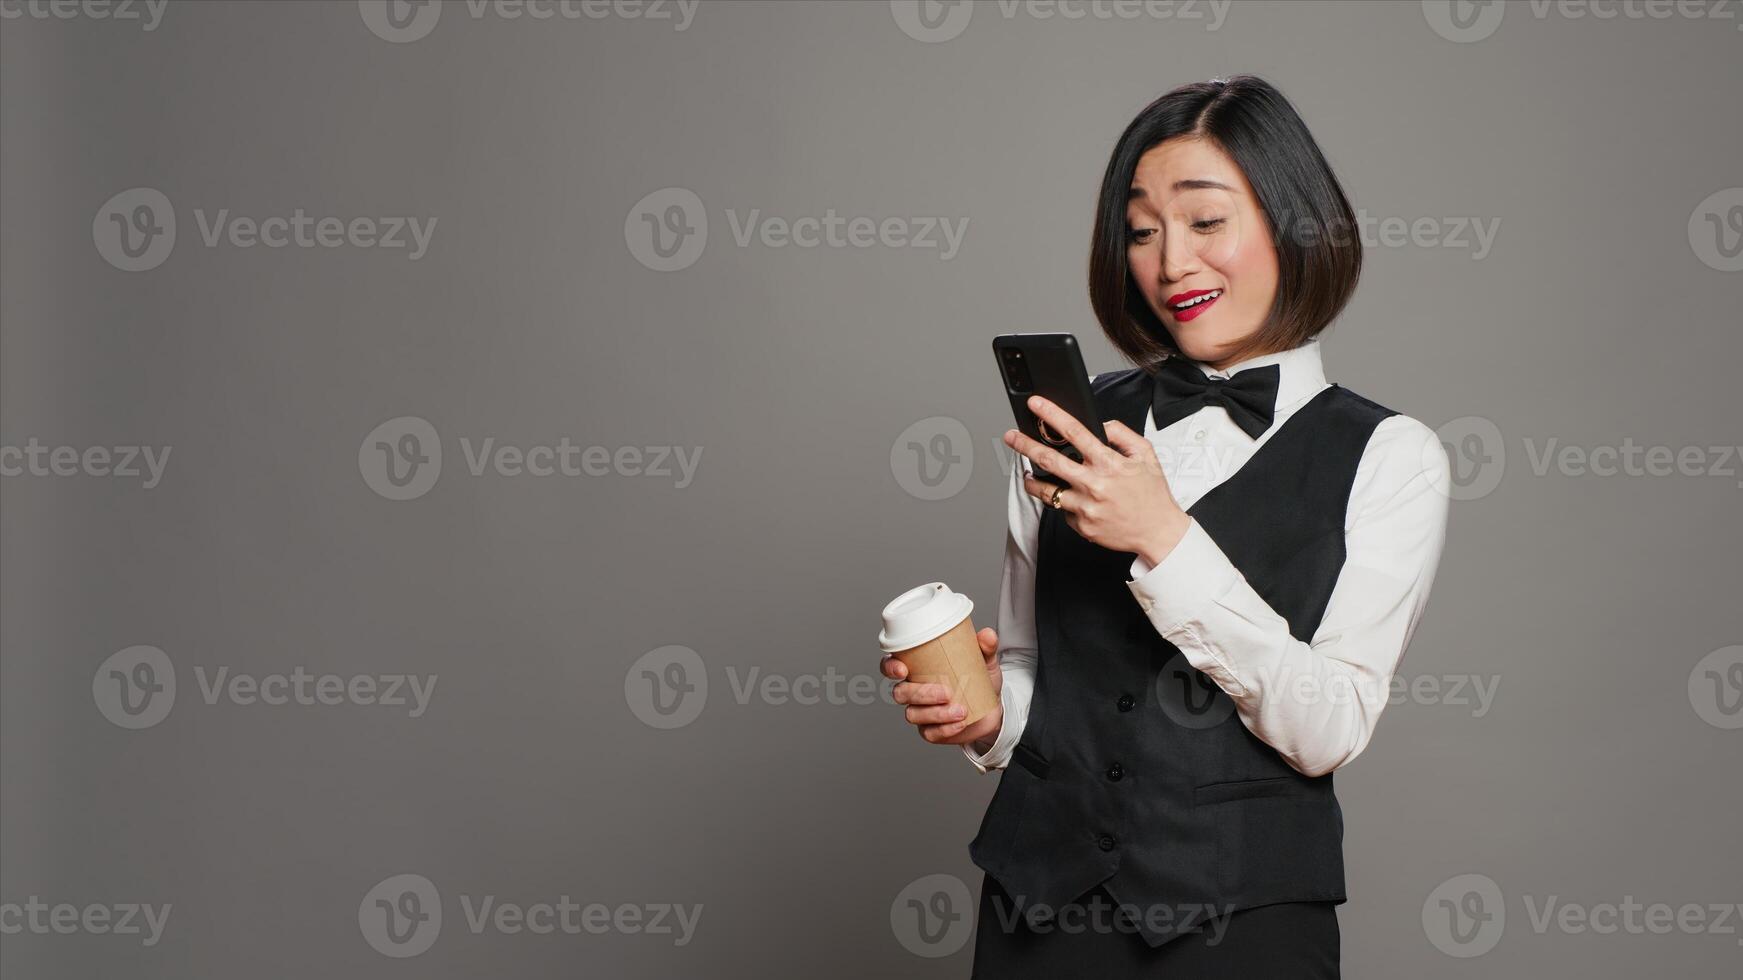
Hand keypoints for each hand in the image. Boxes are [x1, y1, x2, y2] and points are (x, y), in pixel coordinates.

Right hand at [881, 627, 1003, 745]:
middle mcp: (913, 691)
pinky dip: (945, 729)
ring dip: (936, 713)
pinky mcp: (931, 731)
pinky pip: (930, 733)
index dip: (890, 667)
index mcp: (917, 669)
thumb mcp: (984, 662)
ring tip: (961, 710)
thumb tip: (987, 635)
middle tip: (947, 692)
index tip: (902, 669)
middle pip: (900, 693)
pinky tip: (959, 724)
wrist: (992, 709)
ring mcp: (921, 712)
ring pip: (913, 714)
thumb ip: (985, 648)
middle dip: (921, 693)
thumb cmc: (979, 681)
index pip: (890, 666)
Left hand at [1005, 395, 1190, 565]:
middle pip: (1048, 460)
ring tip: (1026, 474)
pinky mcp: (1082, 526)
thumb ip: (1122, 434)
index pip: (1074, 432)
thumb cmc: (1152, 493)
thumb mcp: (1145, 454)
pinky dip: (1066, 503)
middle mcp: (1094, 484)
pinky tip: (1076, 500)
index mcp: (1109, 463)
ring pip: (1046, 491)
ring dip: (1031, 481)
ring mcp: (1085, 507)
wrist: (1158, 532)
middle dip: (1024, 445)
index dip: (1052, 415)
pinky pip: (1064, 510)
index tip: (1036, 404)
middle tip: (1010, 437)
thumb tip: (1100, 425)